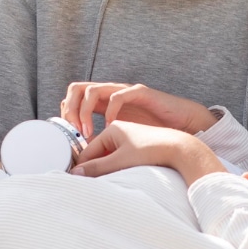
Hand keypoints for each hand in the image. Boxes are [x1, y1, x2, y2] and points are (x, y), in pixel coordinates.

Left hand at [59, 82, 215, 139]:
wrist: (181, 127)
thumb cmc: (152, 137)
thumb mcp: (119, 142)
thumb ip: (101, 144)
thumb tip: (79, 159)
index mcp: (103, 104)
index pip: (73, 99)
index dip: (66, 115)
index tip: (68, 136)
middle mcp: (110, 94)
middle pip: (77, 89)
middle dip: (71, 110)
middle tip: (74, 132)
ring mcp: (124, 91)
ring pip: (93, 90)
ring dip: (86, 112)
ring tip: (89, 133)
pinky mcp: (140, 93)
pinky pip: (119, 96)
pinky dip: (110, 111)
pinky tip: (112, 127)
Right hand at [72, 121, 223, 184]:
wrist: (181, 150)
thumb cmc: (152, 151)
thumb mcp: (121, 161)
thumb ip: (97, 168)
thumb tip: (75, 174)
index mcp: (112, 128)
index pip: (88, 151)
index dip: (83, 168)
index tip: (79, 183)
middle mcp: (119, 131)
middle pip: (98, 155)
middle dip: (96, 170)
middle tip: (93, 186)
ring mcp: (129, 139)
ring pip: (109, 159)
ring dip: (108, 171)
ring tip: (110, 183)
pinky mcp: (138, 148)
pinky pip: (121, 161)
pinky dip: (119, 169)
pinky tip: (123, 178)